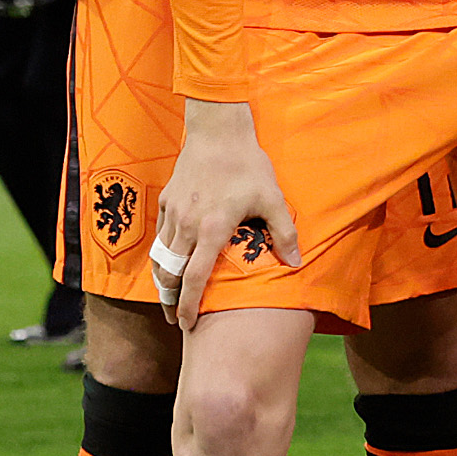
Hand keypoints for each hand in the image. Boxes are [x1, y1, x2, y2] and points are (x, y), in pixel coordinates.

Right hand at [150, 100, 298, 328]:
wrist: (218, 131)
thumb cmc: (248, 166)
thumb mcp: (273, 198)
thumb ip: (284, 233)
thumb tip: (296, 264)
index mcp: (212, 230)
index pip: (195, 278)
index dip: (190, 305)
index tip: (187, 323)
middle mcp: (186, 225)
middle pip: (169, 274)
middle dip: (170, 299)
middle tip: (175, 318)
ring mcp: (173, 213)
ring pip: (160, 257)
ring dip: (164, 280)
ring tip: (170, 295)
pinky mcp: (166, 201)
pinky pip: (160, 236)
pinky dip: (162, 254)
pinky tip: (171, 261)